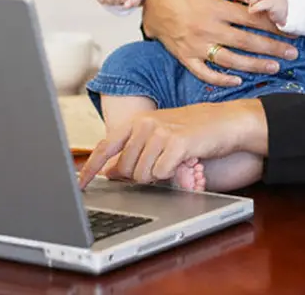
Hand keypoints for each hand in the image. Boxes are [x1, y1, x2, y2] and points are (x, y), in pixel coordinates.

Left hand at [78, 98, 267, 188]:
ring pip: (141, 175)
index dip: (90, 167)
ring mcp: (160, 132)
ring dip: (156, 176)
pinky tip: (182, 161)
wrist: (225, 121)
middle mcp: (144, 123)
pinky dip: (171, 174)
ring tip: (173, 161)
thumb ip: (134, 151)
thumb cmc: (192, 131)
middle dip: (139, 176)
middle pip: (125, 168)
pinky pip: (160, 174)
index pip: (105, 146)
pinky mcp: (176, 143)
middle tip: (160, 165)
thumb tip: (110, 172)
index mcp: (137, 121)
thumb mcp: (159, 137)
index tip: (79, 184)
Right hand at [141, 0, 298, 86]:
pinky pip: (205, 72)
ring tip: (274, 67)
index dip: (272, 24)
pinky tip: (238, 80)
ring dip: (253, 65)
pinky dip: (221, 78)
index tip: (290, 30)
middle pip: (245, 41)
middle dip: (271, 47)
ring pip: (229, 59)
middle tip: (292, 53)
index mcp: (214, 7)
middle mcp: (207, 28)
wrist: (155, 7)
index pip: (250, 18)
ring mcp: (196, 45)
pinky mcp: (186, 58)